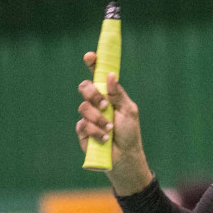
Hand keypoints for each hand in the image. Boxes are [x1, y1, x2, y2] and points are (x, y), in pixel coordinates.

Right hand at [76, 52, 150, 194]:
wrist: (124, 156)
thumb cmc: (130, 132)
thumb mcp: (129, 110)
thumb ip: (118, 94)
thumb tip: (110, 75)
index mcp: (109, 94)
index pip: (98, 76)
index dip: (93, 64)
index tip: (90, 56)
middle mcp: (97, 103)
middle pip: (85, 87)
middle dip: (93, 94)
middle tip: (104, 105)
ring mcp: (88, 116)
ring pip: (83, 107)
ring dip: (98, 118)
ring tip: (109, 129)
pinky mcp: (82, 131)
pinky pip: (82, 124)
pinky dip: (95, 131)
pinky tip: (104, 138)